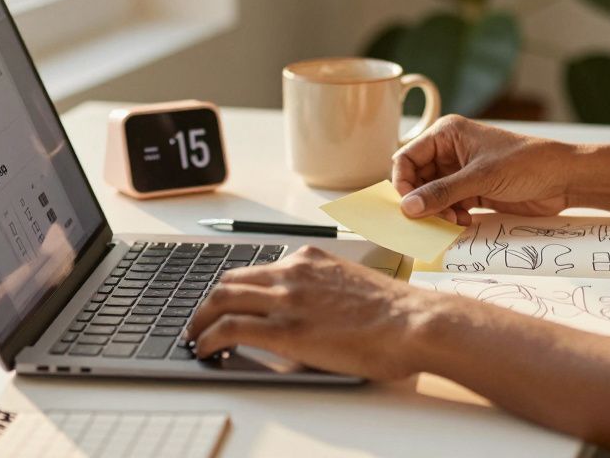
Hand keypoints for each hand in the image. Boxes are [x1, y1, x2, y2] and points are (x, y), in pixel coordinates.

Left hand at [187, 246, 439, 379]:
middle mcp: (294, 272)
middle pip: (232, 280)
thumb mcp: (353, 287)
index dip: (236, 288)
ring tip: (195, 336)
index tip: (228, 302)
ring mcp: (287, 299)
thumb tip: (309, 314)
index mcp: (312, 260)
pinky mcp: (284, 330)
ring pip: (222, 299)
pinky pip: (230, 328)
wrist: (414, 323)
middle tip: (201, 319)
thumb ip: (324, 291)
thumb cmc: (397, 313)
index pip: (258, 269)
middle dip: (210, 301)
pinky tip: (205, 349)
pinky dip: (209, 338)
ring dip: (201, 318)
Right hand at [392, 115, 572, 223]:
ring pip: (433, 196)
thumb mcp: (481, 177)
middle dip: (422, 201)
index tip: (407, 205)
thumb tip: (408, 207)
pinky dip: (451, 217)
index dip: (403, 181)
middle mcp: (451, 151)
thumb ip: (443, 192)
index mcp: (448, 134)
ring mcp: (462, 172)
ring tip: (453, 221)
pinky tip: (464, 222)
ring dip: (438, 212)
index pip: (408, 157)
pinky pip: (450, 206)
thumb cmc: (527, 163)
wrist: (565, 178)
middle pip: (418, 179)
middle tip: (431, 219)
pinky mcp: (474, 191)